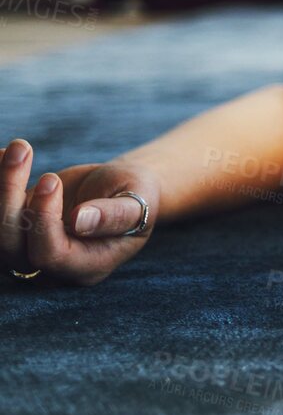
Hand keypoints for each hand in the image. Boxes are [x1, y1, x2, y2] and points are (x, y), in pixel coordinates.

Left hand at [2, 139, 160, 286]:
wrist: (120, 190)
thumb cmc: (136, 197)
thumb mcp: (138, 203)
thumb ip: (114, 215)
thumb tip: (79, 221)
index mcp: (86, 266)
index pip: (50, 255)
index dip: (43, 222)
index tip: (51, 181)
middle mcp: (52, 266)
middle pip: (11, 246)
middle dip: (8, 197)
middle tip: (23, 150)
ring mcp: (28, 248)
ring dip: (1, 185)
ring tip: (17, 147)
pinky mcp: (16, 226)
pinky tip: (2, 152)